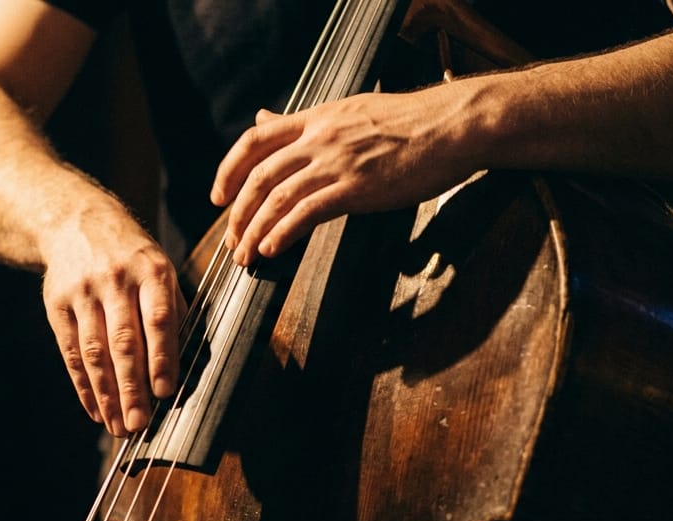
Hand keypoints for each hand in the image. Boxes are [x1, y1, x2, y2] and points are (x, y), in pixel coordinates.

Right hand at [41, 213, 185, 436]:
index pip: (157, 319)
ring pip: (94, 351)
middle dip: (131, 387)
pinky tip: (95, 410)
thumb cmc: (131, 255)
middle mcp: (115, 280)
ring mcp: (82, 292)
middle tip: (139, 424)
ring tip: (118, 426)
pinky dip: (83, 385)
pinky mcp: (57, 304)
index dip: (161, 357)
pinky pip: (70, 352)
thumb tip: (188, 364)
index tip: (165, 392)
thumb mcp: (159, 267)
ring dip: (106, 394)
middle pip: (123, 341)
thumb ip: (173, 311)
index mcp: (151, 270)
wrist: (74, 220)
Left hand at [211, 87, 475, 263]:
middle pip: (259, 176)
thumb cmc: (409, 122)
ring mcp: (337, 162)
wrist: (453, 125)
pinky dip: (283, 233)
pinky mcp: (357, 187)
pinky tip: (272, 250)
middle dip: (237, 214)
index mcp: (315, 118)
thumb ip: (303, 121)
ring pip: (277, 198)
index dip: (228, 171)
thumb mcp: (347, 110)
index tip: (218, 197)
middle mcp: (319, 137)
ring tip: (246, 257)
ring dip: (255, 232)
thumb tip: (264, 116)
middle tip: (231, 242)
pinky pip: (307, 212)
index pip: (253, 141)